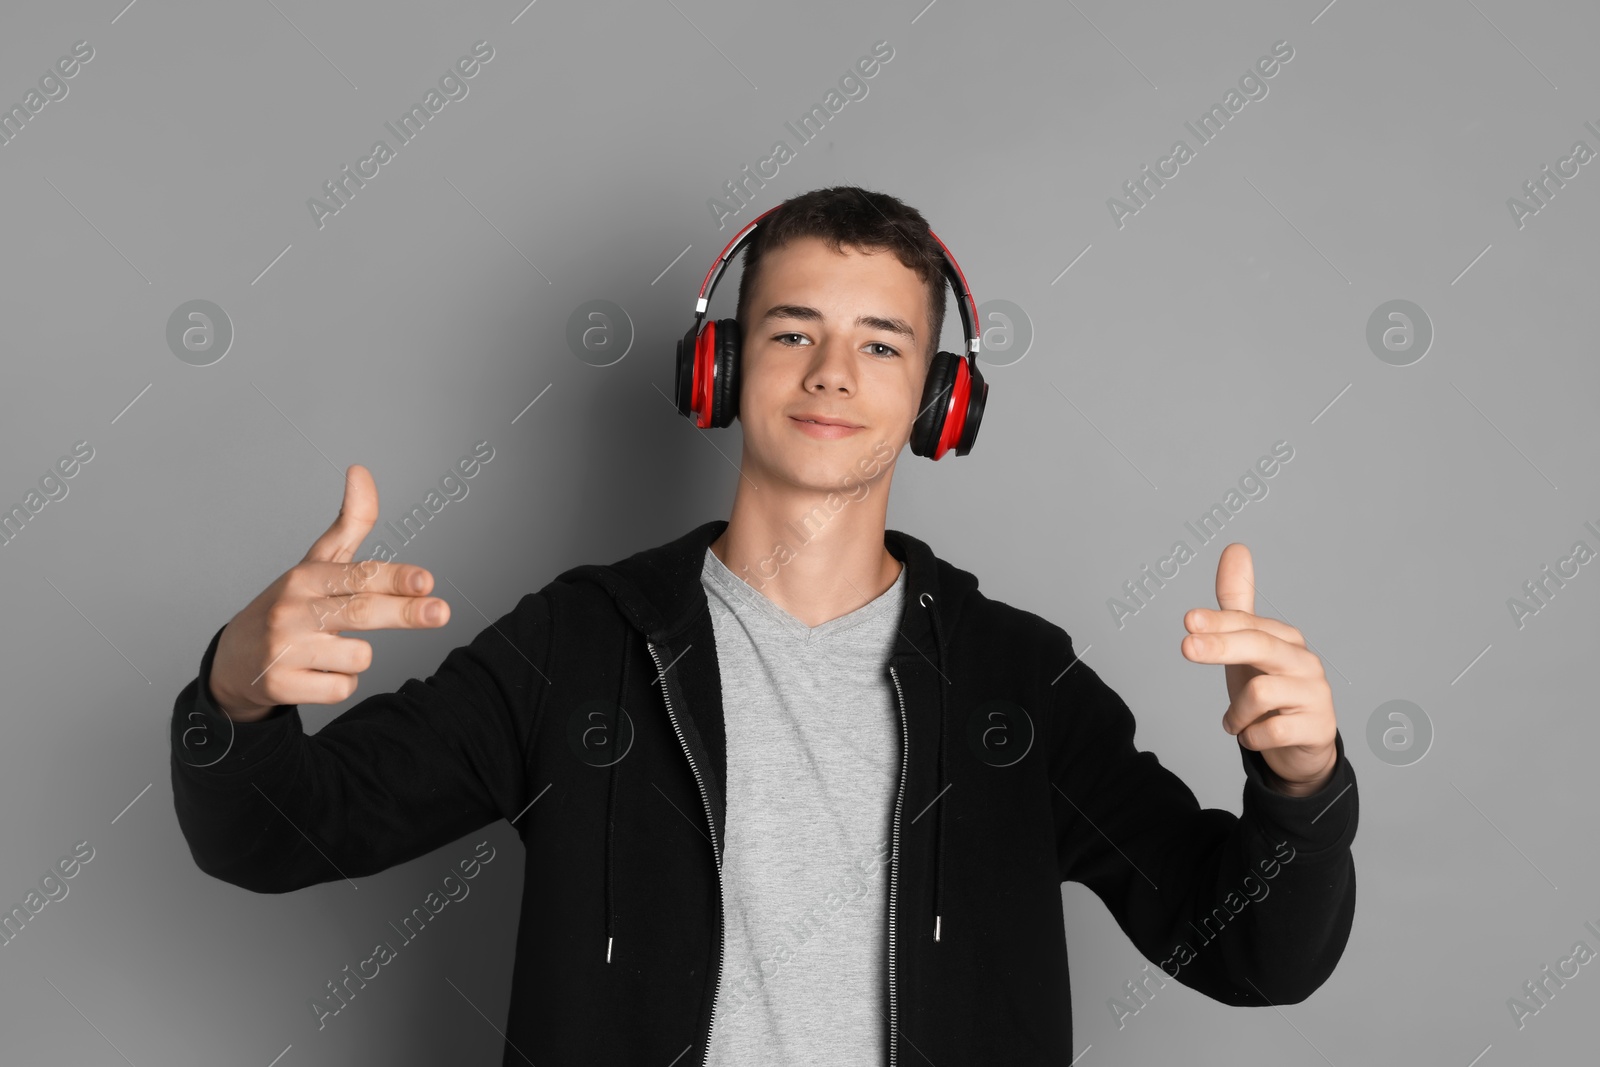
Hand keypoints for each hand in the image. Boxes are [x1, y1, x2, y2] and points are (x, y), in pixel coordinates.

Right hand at [208, 464, 450, 721]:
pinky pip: (340, 689)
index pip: (358, 575)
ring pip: (357, 657)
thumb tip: (360, 470)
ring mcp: (283, 648)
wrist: (234, 660)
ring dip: (357, 658)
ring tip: (328, 650)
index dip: (394, 578)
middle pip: (360, 612)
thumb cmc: (289, 606)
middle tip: (441, 612)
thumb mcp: (316, 564)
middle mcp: (292, 609)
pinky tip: (315, 673)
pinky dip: (338, 684)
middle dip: (406, 613)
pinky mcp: (279, 685)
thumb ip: (349, 523)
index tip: (427, 581)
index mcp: (306, 576)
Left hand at [1180, 543, 1336, 796]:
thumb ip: (1237, 603)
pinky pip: (1271, 731)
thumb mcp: (1246, 647)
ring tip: (1235, 722)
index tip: (1187, 620)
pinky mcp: (1318, 727)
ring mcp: (1315, 693)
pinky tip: (1252, 736)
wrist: (1301, 746)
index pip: (1247, 623)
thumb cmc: (1270, 691)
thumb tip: (1236, 547)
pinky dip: (1251, 736)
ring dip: (1235, 713)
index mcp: (1285, 638)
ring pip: (1261, 692)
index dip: (1217, 621)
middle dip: (1220, 646)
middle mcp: (1304, 661)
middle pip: (1259, 645)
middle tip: (1186, 648)